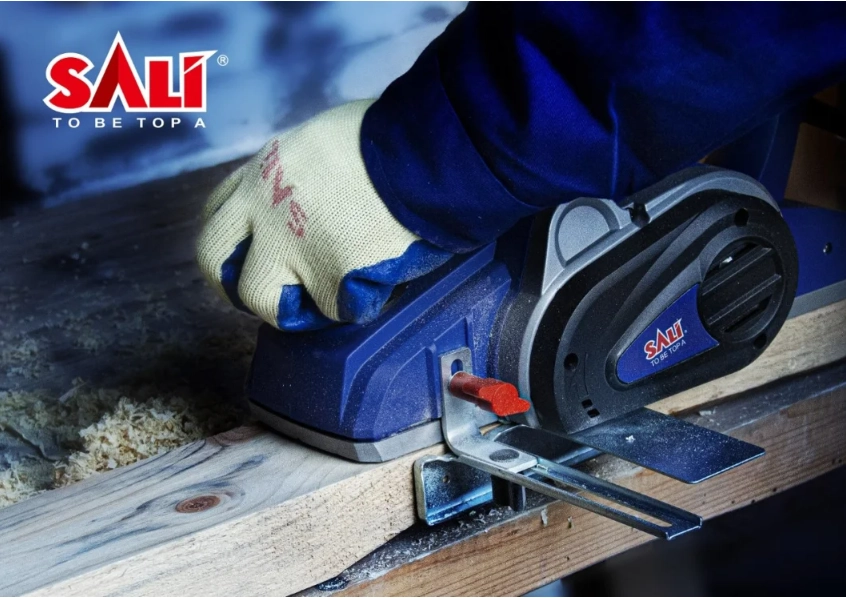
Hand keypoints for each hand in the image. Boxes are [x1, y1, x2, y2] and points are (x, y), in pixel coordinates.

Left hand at [196, 100, 451, 330]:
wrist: (422, 154)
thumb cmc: (387, 136)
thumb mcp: (320, 142)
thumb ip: (299, 177)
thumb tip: (310, 199)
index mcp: (261, 173)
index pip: (217, 216)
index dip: (231, 244)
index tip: (249, 258)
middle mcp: (262, 212)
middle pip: (213, 261)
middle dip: (235, 285)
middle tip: (269, 297)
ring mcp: (291, 250)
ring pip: (266, 302)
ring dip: (295, 307)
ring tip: (335, 295)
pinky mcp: (330, 282)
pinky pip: (337, 309)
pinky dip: (360, 300)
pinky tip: (383, 277)